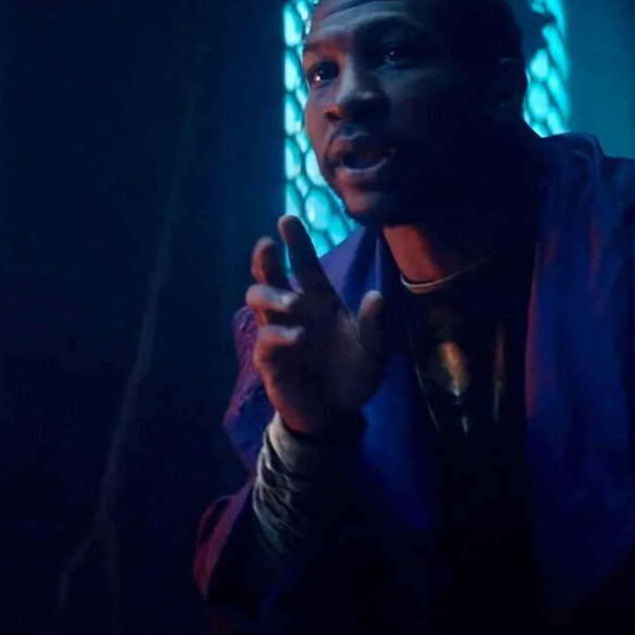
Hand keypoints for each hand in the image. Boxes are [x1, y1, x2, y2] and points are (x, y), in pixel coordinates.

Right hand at [246, 215, 387, 437]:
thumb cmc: (355, 375)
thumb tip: (376, 295)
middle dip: (264, 258)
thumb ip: (377, 326)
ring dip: (272, 295)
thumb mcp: (376, 352)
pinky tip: (300, 337)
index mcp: (320, 300)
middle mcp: (295, 310)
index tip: (287, 219)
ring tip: (294, 303)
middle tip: (268, 245)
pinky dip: (281, 334)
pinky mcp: (270, 358)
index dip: (296, 241)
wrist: (337, 415)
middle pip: (269, 275)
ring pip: (257, 299)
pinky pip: (266, 339)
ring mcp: (279, 332)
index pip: (305, 264)